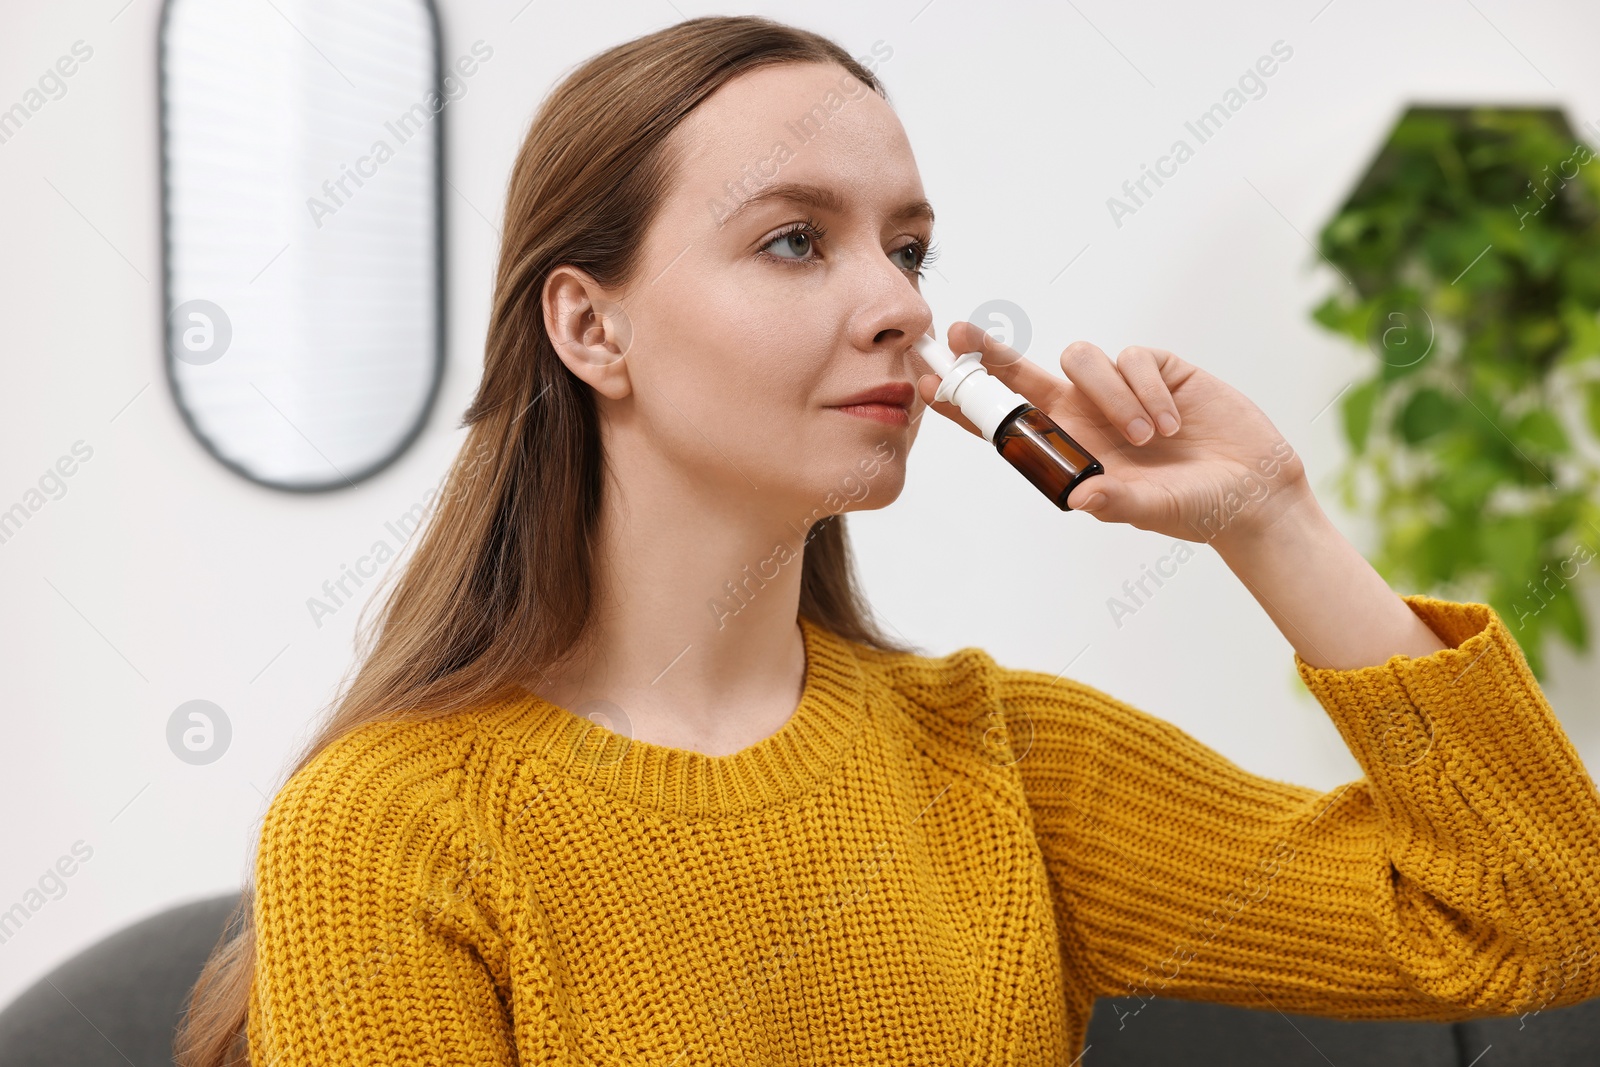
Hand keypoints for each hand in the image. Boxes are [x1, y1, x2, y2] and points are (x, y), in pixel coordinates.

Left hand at [916, 322, 1311, 546]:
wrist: (1252, 491)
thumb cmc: (1192, 508)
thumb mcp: (1152, 510)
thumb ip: (1117, 502)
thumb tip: (1082, 497)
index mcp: (1066, 450)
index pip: (1004, 423)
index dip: (967, 404)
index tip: (930, 385)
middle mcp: (1082, 415)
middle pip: (1021, 374)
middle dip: (989, 353)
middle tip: (959, 333)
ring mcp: (1117, 389)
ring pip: (1081, 358)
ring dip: (1111, 398)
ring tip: (1147, 440)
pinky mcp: (1156, 368)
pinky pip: (1132, 358)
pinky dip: (1148, 391)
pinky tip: (1171, 423)